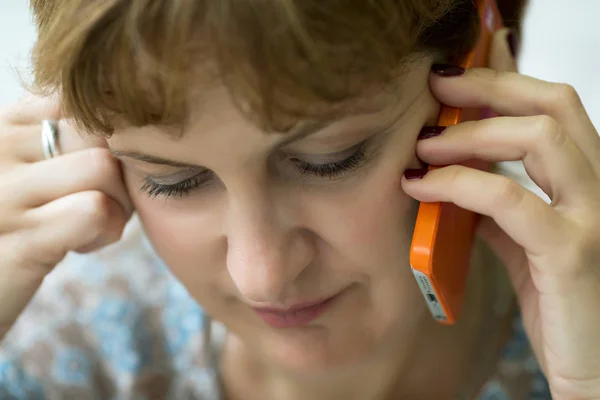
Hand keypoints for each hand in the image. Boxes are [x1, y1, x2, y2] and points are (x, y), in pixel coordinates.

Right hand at [0, 96, 131, 338]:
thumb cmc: (13, 231)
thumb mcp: (25, 174)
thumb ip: (56, 138)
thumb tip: (121, 113)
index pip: (80, 101)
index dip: (107, 139)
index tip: (93, 176)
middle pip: (98, 131)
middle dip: (119, 172)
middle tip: (103, 205)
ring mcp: (2, 194)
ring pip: (101, 165)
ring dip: (117, 203)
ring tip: (89, 227)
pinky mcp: (21, 240)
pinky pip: (95, 209)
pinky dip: (107, 230)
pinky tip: (80, 246)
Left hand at [402, 30, 599, 398]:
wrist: (594, 367)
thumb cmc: (562, 306)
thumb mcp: (526, 245)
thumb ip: (500, 210)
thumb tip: (458, 178)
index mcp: (588, 182)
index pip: (554, 109)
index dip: (507, 80)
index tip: (457, 72)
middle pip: (552, 105)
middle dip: (488, 87)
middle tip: (436, 86)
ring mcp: (594, 217)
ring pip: (538, 139)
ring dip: (470, 133)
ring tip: (424, 144)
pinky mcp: (574, 253)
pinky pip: (511, 199)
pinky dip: (460, 183)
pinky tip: (422, 184)